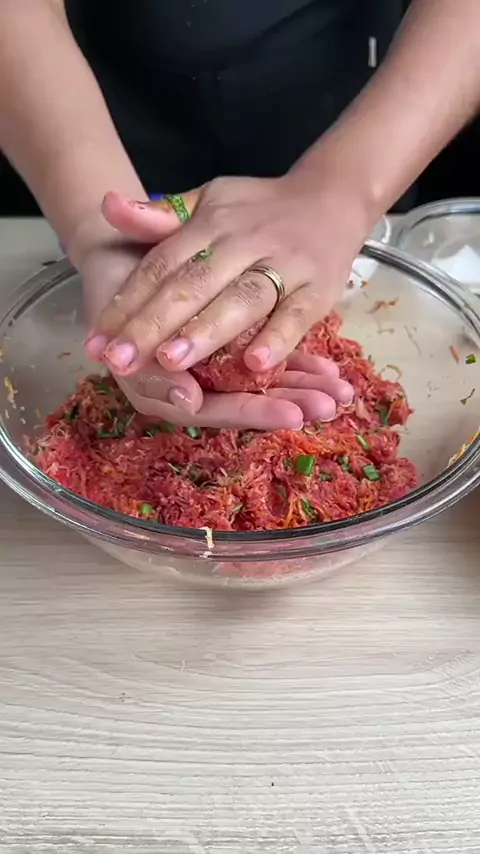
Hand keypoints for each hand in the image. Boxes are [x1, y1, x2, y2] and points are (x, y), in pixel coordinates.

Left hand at [77, 206, 353, 429]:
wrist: (334, 196)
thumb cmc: (261, 209)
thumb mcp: (209, 201)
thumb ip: (162, 215)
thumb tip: (108, 206)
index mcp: (211, 223)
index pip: (161, 265)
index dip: (128, 303)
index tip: (97, 340)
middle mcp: (244, 242)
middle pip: (192, 285)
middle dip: (153, 325)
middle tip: (119, 362)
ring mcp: (284, 264)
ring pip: (240, 300)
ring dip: (206, 332)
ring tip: (171, 363)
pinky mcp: (320, 287)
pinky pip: (297, 315)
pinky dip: (277, 338)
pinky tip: (254, 366)